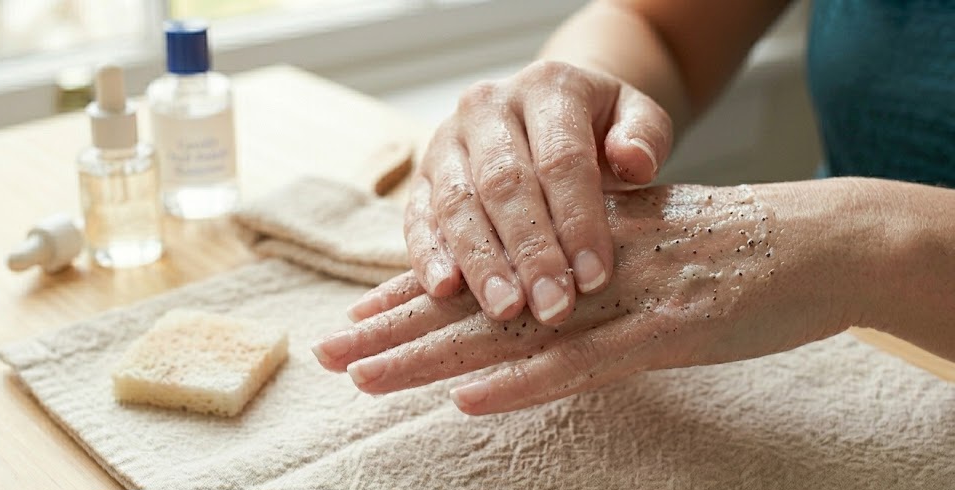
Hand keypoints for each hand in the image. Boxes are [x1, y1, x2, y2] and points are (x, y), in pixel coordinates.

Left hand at [317, 183, 865, 413]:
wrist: (825, 240)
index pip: (480, 268)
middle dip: (393, 328)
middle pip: (475, 301)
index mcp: (574, 237)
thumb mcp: (642, 242)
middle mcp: (585, 259)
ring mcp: (622, 295)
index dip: (413, 294)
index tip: (354, 318)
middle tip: (329, 353)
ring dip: (431, 356)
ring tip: (366, 377)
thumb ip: (583, 263)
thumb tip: (532, 298)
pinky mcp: (666, 331)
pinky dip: (524, 382)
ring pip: (510, 331)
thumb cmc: (732, 247)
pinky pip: (584, 364)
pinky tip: (469, 398)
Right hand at [356, 61, 672, 325]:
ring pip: (457, 202)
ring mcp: (447, 140)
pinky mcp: (422, 176)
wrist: (551, 111)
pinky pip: (417, 215)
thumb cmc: (600, 128)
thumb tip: (634, 163)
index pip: (561, 158)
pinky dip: (428, 254)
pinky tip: (444, 291)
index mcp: (547, 87)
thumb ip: (645, 136)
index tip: (594, 278)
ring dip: (481, 261)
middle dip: (530, 251)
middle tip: (552, 306)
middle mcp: (488, 106)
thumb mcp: (638, 117)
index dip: (577, 220)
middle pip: (505, 183)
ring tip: (505, 308)